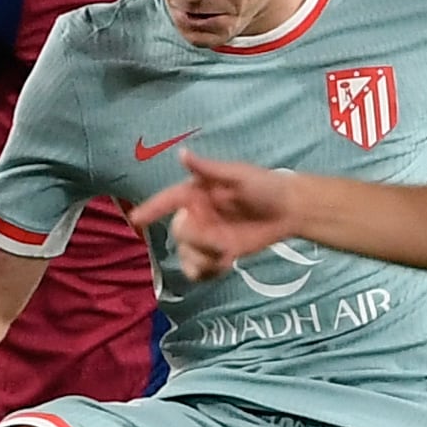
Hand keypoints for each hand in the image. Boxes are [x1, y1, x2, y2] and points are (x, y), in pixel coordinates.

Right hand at [127, 153, 300, 281]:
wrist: (290, 210)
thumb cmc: (265, 185)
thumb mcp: (238, 174)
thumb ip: (208, 168)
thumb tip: (182, 153)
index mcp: (196, 193)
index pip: (167, 200)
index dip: (150, 209)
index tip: (136, 220)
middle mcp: (197, 215)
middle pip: (179, 234)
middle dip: (196, 240)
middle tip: (220, 242)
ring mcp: (206, 236)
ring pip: (186, 255)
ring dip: (202, 260)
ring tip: (225, 256)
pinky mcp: (217, 254)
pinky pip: (199, 270)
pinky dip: (207, 273)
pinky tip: (224, 265)